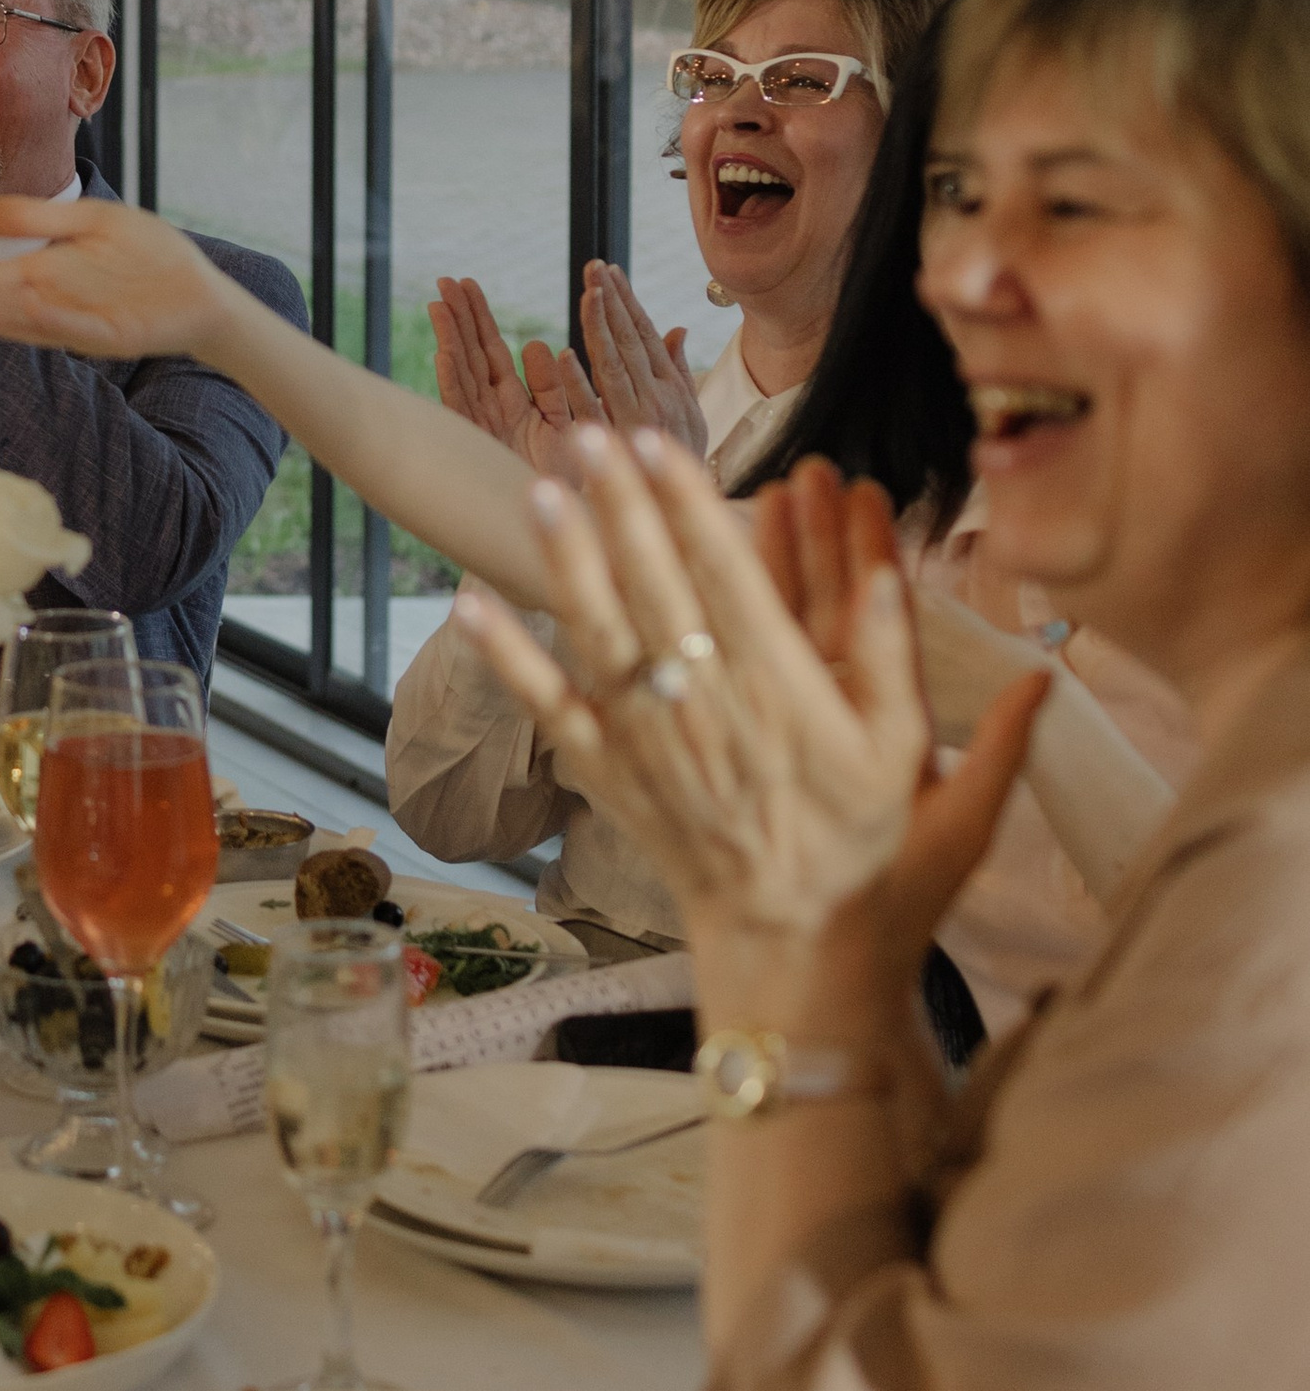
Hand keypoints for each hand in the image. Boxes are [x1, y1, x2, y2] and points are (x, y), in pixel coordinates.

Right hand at [0, 193, 242, 362]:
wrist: (200, 289)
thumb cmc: (146, 253)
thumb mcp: (89, 221)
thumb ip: (32, 216)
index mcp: (46, 272)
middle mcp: (56, 302)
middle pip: (1, 303)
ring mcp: (82, 320)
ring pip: (30, 320)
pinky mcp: (112, 334)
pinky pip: (78, 324)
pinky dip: (55, 317)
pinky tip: (30, 303)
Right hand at [429, 277, 586, 474]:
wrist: (583, 537)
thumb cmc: (578, 490)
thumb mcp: (571, 428)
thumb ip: (557, 390)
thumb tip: (538, 345)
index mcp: (519, 410)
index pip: (493, 356)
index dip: (478, 320)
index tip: (466, 285)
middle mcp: (497, 419)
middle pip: (473, 360)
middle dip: (460, 320)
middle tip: (445, 280)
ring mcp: (488, 436)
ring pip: (466, 379)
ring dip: (452, 341)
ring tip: (439, 303)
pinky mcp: (485, 453)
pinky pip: (467, 413)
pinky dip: (455, 384)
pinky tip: (444, 355)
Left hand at [450, 431, 1042, 950]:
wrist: (801, 955)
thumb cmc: (871, 862)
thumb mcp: (919, 770)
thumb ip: (907, 669)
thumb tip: (907, 577)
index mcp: (786, 700)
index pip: (730, 582)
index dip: (692, 510)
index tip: (663, 446)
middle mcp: (709, 715)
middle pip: (656, 591)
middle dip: (621, 509)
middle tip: (589, 435)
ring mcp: (652, 747)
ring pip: (601, 638)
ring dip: (566, 561)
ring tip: (538, 490)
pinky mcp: (614, 779)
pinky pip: (552, 711)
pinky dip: (508, 658)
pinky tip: (471, 603)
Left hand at [577, 263, 709, 456]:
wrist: (682, 514)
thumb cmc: (682, 462)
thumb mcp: (691, 415)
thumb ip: (679, 371)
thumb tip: (676, 328)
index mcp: (672, 388)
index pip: (645, 335)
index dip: (627, 301)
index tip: (609, 270)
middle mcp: (657, 399)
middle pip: (629, 342)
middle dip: (612, 300)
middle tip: (593, 265)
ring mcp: (636, 421)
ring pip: (614, 366)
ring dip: (600, 327)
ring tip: (588, 292)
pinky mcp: (614, 447)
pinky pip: (592, 410)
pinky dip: (578, 383)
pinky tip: (564, 355)